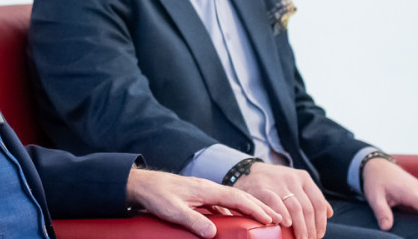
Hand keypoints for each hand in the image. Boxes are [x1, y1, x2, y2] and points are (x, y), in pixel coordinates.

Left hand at [126, 168, 279, 237]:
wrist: (140, 184)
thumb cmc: (155, 195)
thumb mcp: (173, 210)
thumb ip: (193, 221)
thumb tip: (212, 233)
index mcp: (206, 189)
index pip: (237, 198)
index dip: (255, 208)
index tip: (271, 218)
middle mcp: (207, 188)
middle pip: (239, 197)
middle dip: (259, 207)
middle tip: (277, 219)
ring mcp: (202, 191)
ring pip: (231, 200)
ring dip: (247, 209)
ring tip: (261, 220)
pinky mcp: (196, 196)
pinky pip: (220, 203)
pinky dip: (232, 211)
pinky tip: (234, 220)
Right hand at [234, 163, 331, 238]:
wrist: (246, 171)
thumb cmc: (274, 182)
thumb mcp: (294, 183)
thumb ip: (310, 196)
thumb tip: (329, 213)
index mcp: (303, 178)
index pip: (319, 203)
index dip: (321, 222)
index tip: (319, 235)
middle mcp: (292, 179)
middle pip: (308, 209)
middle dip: (311, 229)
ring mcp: (278, 184)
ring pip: (296, 209)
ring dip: (301, 228)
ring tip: (301, 238)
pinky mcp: (264, 189)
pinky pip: (277, 205)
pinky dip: (284, 216)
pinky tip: (286, 225)